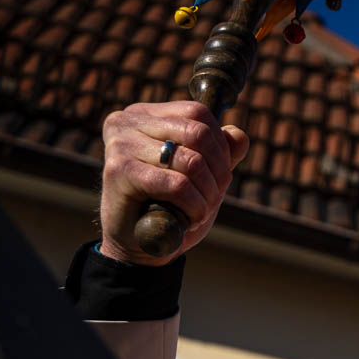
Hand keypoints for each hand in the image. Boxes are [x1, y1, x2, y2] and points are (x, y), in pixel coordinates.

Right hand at [98, 101, 249, 265]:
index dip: (221, 146)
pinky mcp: (119, 171)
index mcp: (146, 115)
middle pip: (198, 133)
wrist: (139, 246)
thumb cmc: (171, 207)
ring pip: (192, 161)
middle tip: (213, 197)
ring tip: (199, 211)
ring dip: (208, 195)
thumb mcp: (203, 176)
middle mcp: (127, 122)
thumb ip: (221, 153)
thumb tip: (239, 135)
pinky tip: (188, 219)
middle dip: (219, 172)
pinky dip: (194, 207)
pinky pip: (178, 185)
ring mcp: (121, 144)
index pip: (198, 112)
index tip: (219, 176)